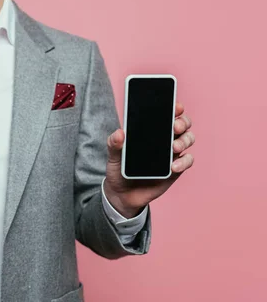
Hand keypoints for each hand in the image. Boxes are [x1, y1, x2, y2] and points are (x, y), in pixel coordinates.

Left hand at [103, 101, 194, 217]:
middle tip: (174, 127)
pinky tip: (173, 166)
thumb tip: (119, 133)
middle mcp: (164, 139)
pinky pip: (187, 161)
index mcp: (150, 132)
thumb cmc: (119, 170)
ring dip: (185, 140)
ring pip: (188, 139)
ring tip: (174, 147)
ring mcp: (172, 154)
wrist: (122, 195)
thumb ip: (114, 144)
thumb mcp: (113, 156)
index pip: (165, 115)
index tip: (175, 106)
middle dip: (182, 122)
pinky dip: (184, 161)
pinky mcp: (176, 169)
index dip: (174, 108)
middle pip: (182, 125)